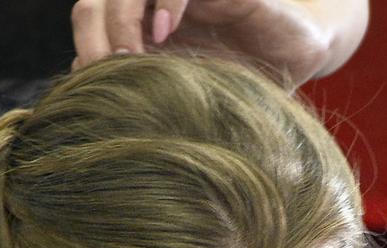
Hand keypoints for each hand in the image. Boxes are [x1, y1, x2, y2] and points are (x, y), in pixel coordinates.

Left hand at [71, 0, 368, 84]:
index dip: (85, 49)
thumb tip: (90, 97)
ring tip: (129, 56)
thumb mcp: (192, 99)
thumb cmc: (248, 82)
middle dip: (94, 36)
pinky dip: (162, 2)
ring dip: (119, 20)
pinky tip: (163, 34)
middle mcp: (158, 10)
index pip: (92, 23)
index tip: (90, 87)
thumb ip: (148, 97)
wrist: (301, 54)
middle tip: (104, 71)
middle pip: (97, 2)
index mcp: (144, 34)